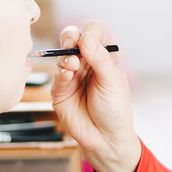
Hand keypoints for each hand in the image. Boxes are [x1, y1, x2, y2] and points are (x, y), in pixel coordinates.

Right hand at [50, 21, 140, 171]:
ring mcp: (72, 76)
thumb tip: (85, 37)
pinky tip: (68, 75)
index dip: (90, 32)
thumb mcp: (112, 80)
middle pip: (74, 38)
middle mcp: (87, 63)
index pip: (94, 33)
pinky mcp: (60, 90)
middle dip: (71, 37)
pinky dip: (61, 72)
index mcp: (104, 57)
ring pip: (62, 54)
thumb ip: (99, 57)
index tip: (90, 40)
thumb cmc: (115, 109)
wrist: (105, 138)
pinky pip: (56, 74)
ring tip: (73, 65)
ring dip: (66, 55)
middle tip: (73, 43)